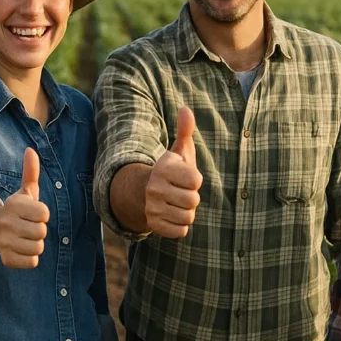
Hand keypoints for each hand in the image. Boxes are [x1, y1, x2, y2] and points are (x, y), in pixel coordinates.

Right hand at [0, 148, 49, 267]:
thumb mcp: (25, 192)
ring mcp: (5, 242)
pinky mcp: (7, 259)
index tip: (33, 213)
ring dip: (35, 244)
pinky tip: (21, 249)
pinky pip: (32, 262)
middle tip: (28, 227)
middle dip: (39, 230)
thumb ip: (30, 172)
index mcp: (14, 205)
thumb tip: (31, 150)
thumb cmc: (17, 210)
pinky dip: (30, 258)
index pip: (44, 213)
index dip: (42, 214)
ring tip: (25, 238)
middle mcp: (7, 223)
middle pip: (42, 232)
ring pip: (38, 247)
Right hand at [144, 107, 202, 238]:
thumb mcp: (178, 151)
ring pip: (188, 217)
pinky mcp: (153, 225)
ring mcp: (151, 208)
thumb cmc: (171, 171)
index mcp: (163, 169)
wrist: (144, 193)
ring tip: (176, 203)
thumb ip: (184, 131)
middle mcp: (154, 189)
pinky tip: (172, 215)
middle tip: (181, 192)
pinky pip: (181, 231)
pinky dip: (180, 225)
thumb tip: (185, 109)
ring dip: (186, 212)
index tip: (185, 177)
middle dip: (191, 197)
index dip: (195, 180)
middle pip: (193, 201)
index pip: (196, 180)